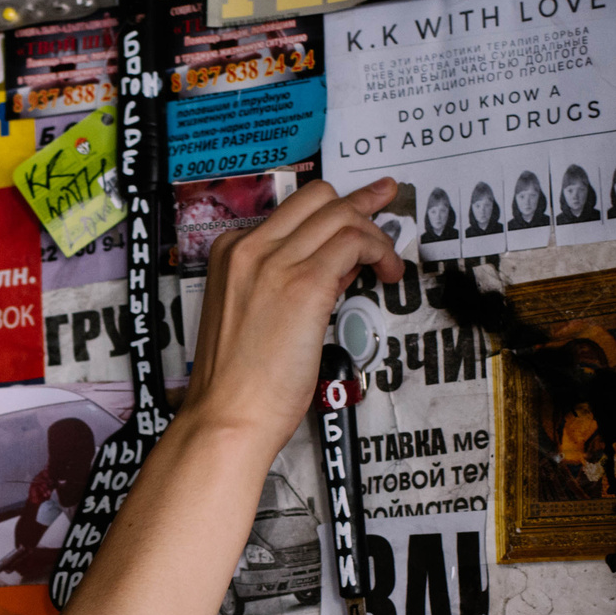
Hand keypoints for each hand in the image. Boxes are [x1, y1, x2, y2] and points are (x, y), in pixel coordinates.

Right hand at [180, 178, 402, 452]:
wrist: (226, 416)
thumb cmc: (238, 383)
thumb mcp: (253, 314)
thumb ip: (287, 281)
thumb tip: (333, 266)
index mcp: (229, 252)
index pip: (292, 212)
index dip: (331, 216)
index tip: (356, 215)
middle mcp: (250, 248)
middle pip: (317, 198)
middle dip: (358, 204)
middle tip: (384, 205)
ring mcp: (275, 262)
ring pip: (340, 215)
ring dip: (374, 233)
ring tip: (389, 261)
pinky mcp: (304, 285)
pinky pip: (354, 243)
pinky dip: (379, 251)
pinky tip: (387, 272)